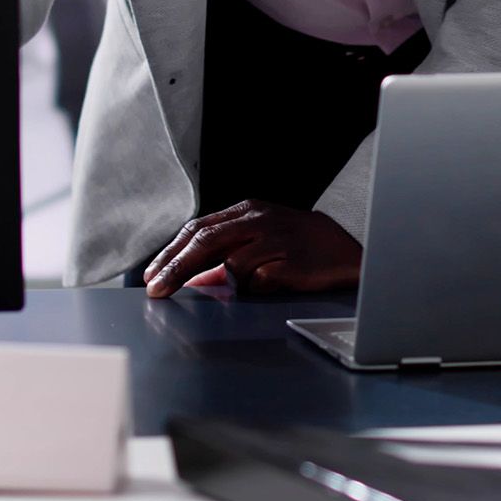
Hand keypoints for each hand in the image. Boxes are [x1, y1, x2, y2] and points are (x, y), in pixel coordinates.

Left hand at [143, 201, 362, 296]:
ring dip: (230, 281)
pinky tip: (275, 281)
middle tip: (157, 291)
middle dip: (175, 268)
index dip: (171, 253)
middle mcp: (259, 219)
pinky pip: (257, 282)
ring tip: (257, 279)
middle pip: (204, 242)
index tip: (153, 277)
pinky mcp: (291, 261)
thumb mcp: (260, 240)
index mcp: (248, 210)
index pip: (198, 229)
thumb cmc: (299, 246)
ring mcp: (276, 239)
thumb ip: (226, 254)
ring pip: (231, 265)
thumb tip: (191, 279)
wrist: (347, 250)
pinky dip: (257, 287)